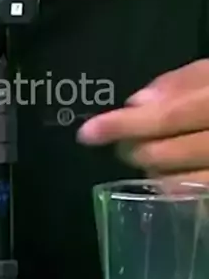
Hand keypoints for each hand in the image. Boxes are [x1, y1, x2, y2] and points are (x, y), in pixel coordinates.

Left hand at [77, 60, 208, 183]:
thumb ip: (180, 83)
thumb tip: (136, 104)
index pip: (165, 117)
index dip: (123, 125)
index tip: (86, 133)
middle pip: (163, 154)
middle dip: (131, 149)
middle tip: (120, 144)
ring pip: (175, 182)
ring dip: (148, 169)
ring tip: (143, 153)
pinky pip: (192, 195)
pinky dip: (171, 184)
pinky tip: (166, 172)